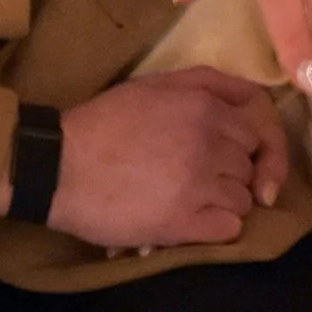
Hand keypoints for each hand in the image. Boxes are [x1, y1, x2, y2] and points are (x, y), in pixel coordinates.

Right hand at [45, 67, 289, 249]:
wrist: (57, 167)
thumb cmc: (102, 123)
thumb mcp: (153, 85)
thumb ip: (206, 83)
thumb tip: (252, 96)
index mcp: (202, 107)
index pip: (254, 134)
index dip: (236, 148)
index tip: (216, 157)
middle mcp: (207, 143)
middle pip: (248, 167)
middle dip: (228, 174)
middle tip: (192, 178)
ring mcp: (197, 184)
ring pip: (243, 200)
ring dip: (222, 203)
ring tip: (188, 201)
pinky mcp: (182, 223)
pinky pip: (230, 229)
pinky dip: (214, 227)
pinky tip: (189, 221)